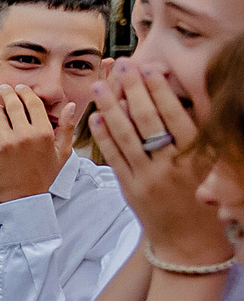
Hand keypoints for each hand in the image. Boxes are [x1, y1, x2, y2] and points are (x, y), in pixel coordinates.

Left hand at [0, 82, 76, 201]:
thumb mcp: (62, 152)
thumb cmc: (45, 173)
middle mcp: (24, 135)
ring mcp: (6, 142)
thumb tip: (69, 104)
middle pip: (13, 104)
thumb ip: (66, 127)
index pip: (33, 103)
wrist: (23, 196)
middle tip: (5, 88)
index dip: (26, 92)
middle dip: (8, 93)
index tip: (21, 88)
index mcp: (44, 133)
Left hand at [91, 61, 229, 264]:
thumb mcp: (206, 159)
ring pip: (126, 137)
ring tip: (100, 86)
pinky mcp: (130, 189)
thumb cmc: (198, 188)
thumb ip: (193, 129)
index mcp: (198, 154)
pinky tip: (95, 117)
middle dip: (133, 89)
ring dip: (110, 108)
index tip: (149, 67)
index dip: (160, 90)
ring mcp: (150, 178)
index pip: (176, 114)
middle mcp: (174, 164)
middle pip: (148, 120)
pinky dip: (103, 136)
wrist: (187, 235)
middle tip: (121, 65)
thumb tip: (177, 92)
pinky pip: (114, 158)